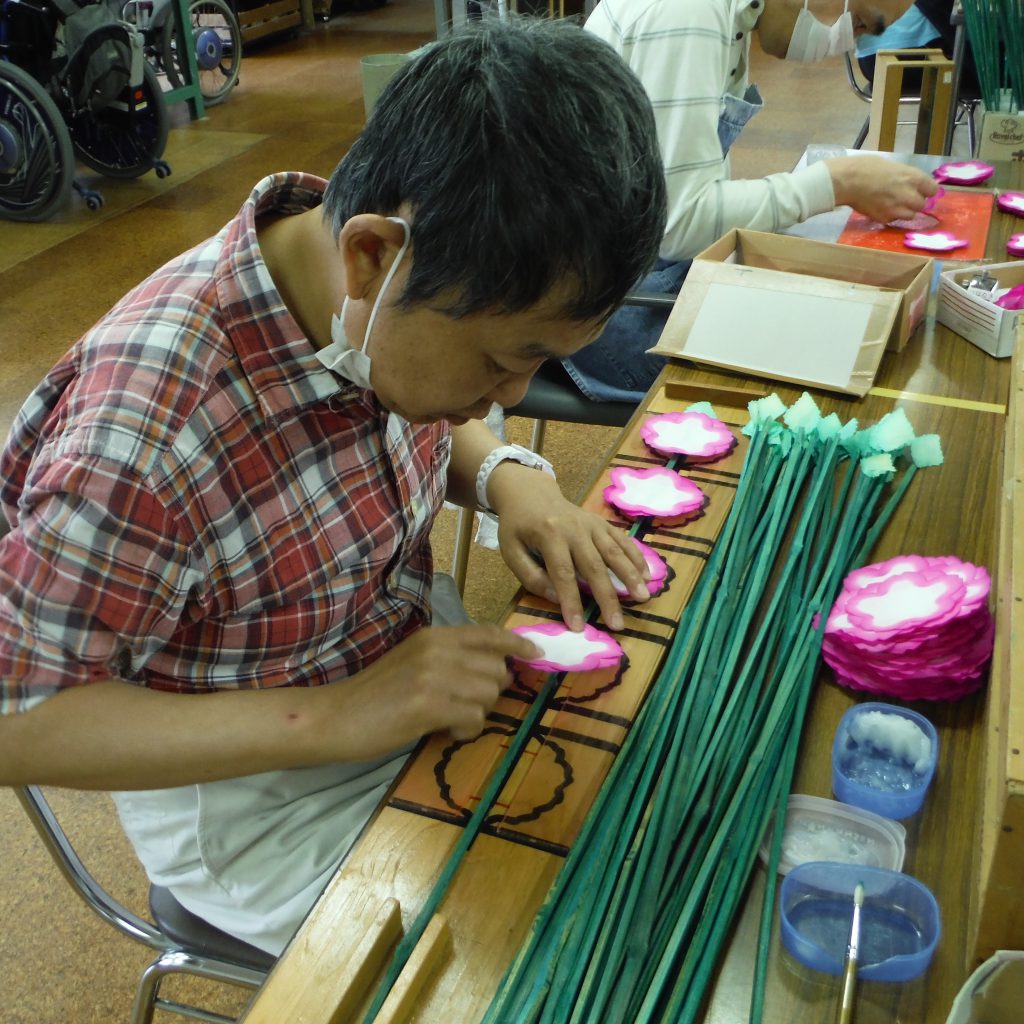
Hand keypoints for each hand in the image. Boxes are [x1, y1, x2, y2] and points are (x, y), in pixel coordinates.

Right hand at [341, 624, 540, 752]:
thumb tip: (498, 670)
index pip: (489, 634)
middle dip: (490, 693)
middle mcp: (437, 649)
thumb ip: (451, 659)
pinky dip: (467, 730)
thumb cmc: (375, 694)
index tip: (536, 655)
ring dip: (477, 714)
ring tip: (451, 721)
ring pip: (489, 694)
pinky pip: (474, 717)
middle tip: (464, 707)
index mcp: (434, 636)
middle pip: (496, 670)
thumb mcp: (414, 662)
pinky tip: (446, 731)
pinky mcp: (428, 704)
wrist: (336, 717)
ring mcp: (433, 675)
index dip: (518, 645)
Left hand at [487, 464, 649, 631]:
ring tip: (643, 597)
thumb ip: (531, 576)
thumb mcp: (510, 551)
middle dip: (607, 598)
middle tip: (618, 624)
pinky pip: (622, 540)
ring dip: (630, 576)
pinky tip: (647, 575)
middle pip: (595, 566)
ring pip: (614, 552)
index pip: (563, 573)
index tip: (578, 627)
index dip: (572, 602)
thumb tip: (557, 598)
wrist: (530, 493)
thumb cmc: (518, 527)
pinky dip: (636, 557)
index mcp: (549, 534)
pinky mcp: (602, 523)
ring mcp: (592, 524)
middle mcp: (575, 528)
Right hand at [825, 156, 937, 222]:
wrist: (847, 181)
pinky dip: (889, 216)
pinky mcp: (884, 219)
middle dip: (915, 202)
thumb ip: (905, 177)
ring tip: (893, 205)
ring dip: (904, 211)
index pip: (933, 190)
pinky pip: (893, 220)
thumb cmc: (867, 166)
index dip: (927, 191)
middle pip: (922, 205)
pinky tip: (880, 208)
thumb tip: (910, 183)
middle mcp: (909, 195)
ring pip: (910, 216)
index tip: (921, 191)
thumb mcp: (892, 166)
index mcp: (913, 178)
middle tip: (904, 198)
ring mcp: (897, 209)